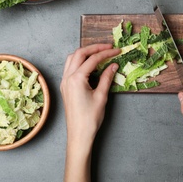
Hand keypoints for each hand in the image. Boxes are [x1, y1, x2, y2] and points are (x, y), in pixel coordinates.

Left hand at [60, 44, 119, 181]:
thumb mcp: (102, 96)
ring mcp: (64, 82)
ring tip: (99, 53)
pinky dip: (80, 61)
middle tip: (108, 47)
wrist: (79, 134)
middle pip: (80, 54)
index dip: (106, 53)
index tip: (117, 50)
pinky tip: (90, 65)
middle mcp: (67, 77)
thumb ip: (107, 77)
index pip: (92, 59)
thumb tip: (113, 65)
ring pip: (72, 58)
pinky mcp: (65, 87)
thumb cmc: (90, 118)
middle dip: (94, 48)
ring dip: (86, 53)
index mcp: (76, 78)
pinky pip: (70, 67)